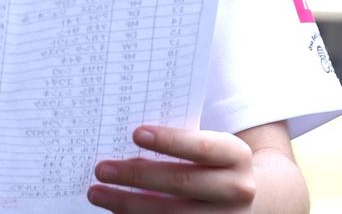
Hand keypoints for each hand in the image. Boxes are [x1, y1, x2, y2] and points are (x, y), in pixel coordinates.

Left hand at [89, 126, 255, 212]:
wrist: (244, 196)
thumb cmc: (209, 163)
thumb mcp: (205, 146)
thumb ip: (177, 142)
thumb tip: (125, 147)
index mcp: (236, 156)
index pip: (201, 147)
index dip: (169, 141)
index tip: (135, 134)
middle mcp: (237, 189)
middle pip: (182, 183)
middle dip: (136, 175)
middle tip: (102, 169)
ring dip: (128, 204)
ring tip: (97, 193)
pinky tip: (115, 212)